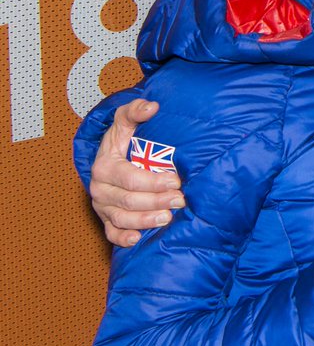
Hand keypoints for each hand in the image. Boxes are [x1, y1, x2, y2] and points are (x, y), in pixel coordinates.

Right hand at [90, 99, 184, 246]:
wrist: (112, 157)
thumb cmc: (123, 140)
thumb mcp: (126, 122)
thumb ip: (135, 111)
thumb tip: (152, 106)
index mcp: (104, 166)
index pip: (129, 177)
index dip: (152, 181)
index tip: (176, 179)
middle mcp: (100, 188)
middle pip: (128, 200)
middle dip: (155, 201)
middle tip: (180, 200)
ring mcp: (103, 206)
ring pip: (122, 218)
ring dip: (145, 220)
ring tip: (167, 218)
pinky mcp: (107, 219)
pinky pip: (112, 233)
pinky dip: (124, 238)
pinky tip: (138, 239)